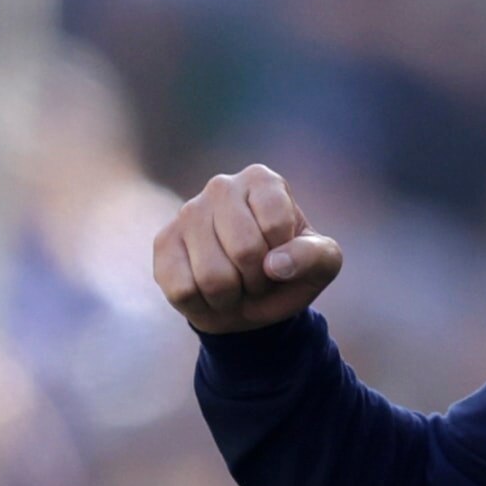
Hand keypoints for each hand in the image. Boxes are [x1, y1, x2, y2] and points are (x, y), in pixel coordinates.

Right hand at [153, 164, 342, 333]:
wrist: (250, 299)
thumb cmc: (289, 272)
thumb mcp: (322, 265)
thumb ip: (315, 257)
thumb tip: (275, 265)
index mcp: (262, 180)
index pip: (277, 223)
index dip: (287, 257)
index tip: (284, 258)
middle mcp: (221, 186)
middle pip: (244, 249)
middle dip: (258, 280)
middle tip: (259, 278)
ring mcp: (187, 213)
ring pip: (212, 275)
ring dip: (232, 296)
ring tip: (236, 285)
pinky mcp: (163, 244)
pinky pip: (183, 290)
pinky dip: (204, 304)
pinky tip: (209, 291)